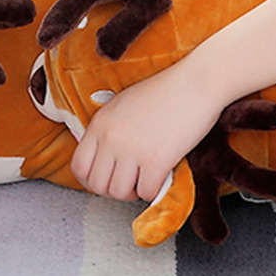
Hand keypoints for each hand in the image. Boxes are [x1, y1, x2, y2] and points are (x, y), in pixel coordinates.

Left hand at [71, 61, 224, 202]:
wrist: (196, 82)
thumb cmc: (166, 90)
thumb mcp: (124, 105)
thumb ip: (110, 129)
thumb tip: (104, 156)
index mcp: (100, 122)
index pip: (78, 166)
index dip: (92, 180)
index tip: (107, 179)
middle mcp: (111, 137)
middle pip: (97, 185)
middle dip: (114, 190)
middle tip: (129, 183)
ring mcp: (132, 150)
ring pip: (120, 193)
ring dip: (134, 192)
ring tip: (145, 179)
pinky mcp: (156, 160)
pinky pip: (146, 192)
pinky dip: (154, 190)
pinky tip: (161, 176)